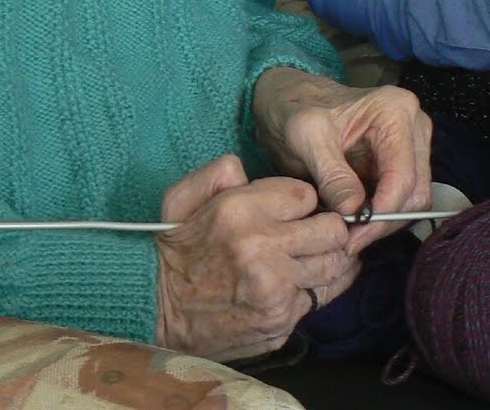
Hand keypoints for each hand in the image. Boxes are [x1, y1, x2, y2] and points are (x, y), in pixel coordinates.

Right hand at [155, 154, 356, 360]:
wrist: (154, 311)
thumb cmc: (172, 251)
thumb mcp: (181, 197)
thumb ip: (219, 171)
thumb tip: (248, 169)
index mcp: (240, 210)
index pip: (307, 195)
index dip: (301, 202)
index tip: (290, 211)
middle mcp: (262, 249)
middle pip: (333, 231)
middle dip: (327, 228)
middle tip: (311, 233)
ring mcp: (275, 290)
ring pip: (335, 266)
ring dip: (325, 260)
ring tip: (307, 258)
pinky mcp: (280, 321)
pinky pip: (320, 298)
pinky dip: (312, 289)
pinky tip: (295, 284)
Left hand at [251, 68, 431, 251]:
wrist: (294, 101)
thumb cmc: (298, 109)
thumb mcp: (307, 137)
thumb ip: (332, 174)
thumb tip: (354, 211)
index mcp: (395, 110)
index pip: (402, 175)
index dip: (382, 211)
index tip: (353, 234)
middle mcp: (414, 126)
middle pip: (414, 191)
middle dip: (383, 220)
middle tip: (348, 240)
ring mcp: (411, 145)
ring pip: (412, 200)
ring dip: (383, 221)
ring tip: (348, 233)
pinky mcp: (402, 162)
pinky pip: (402, 200)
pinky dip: (381, 216)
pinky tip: (354, 223)